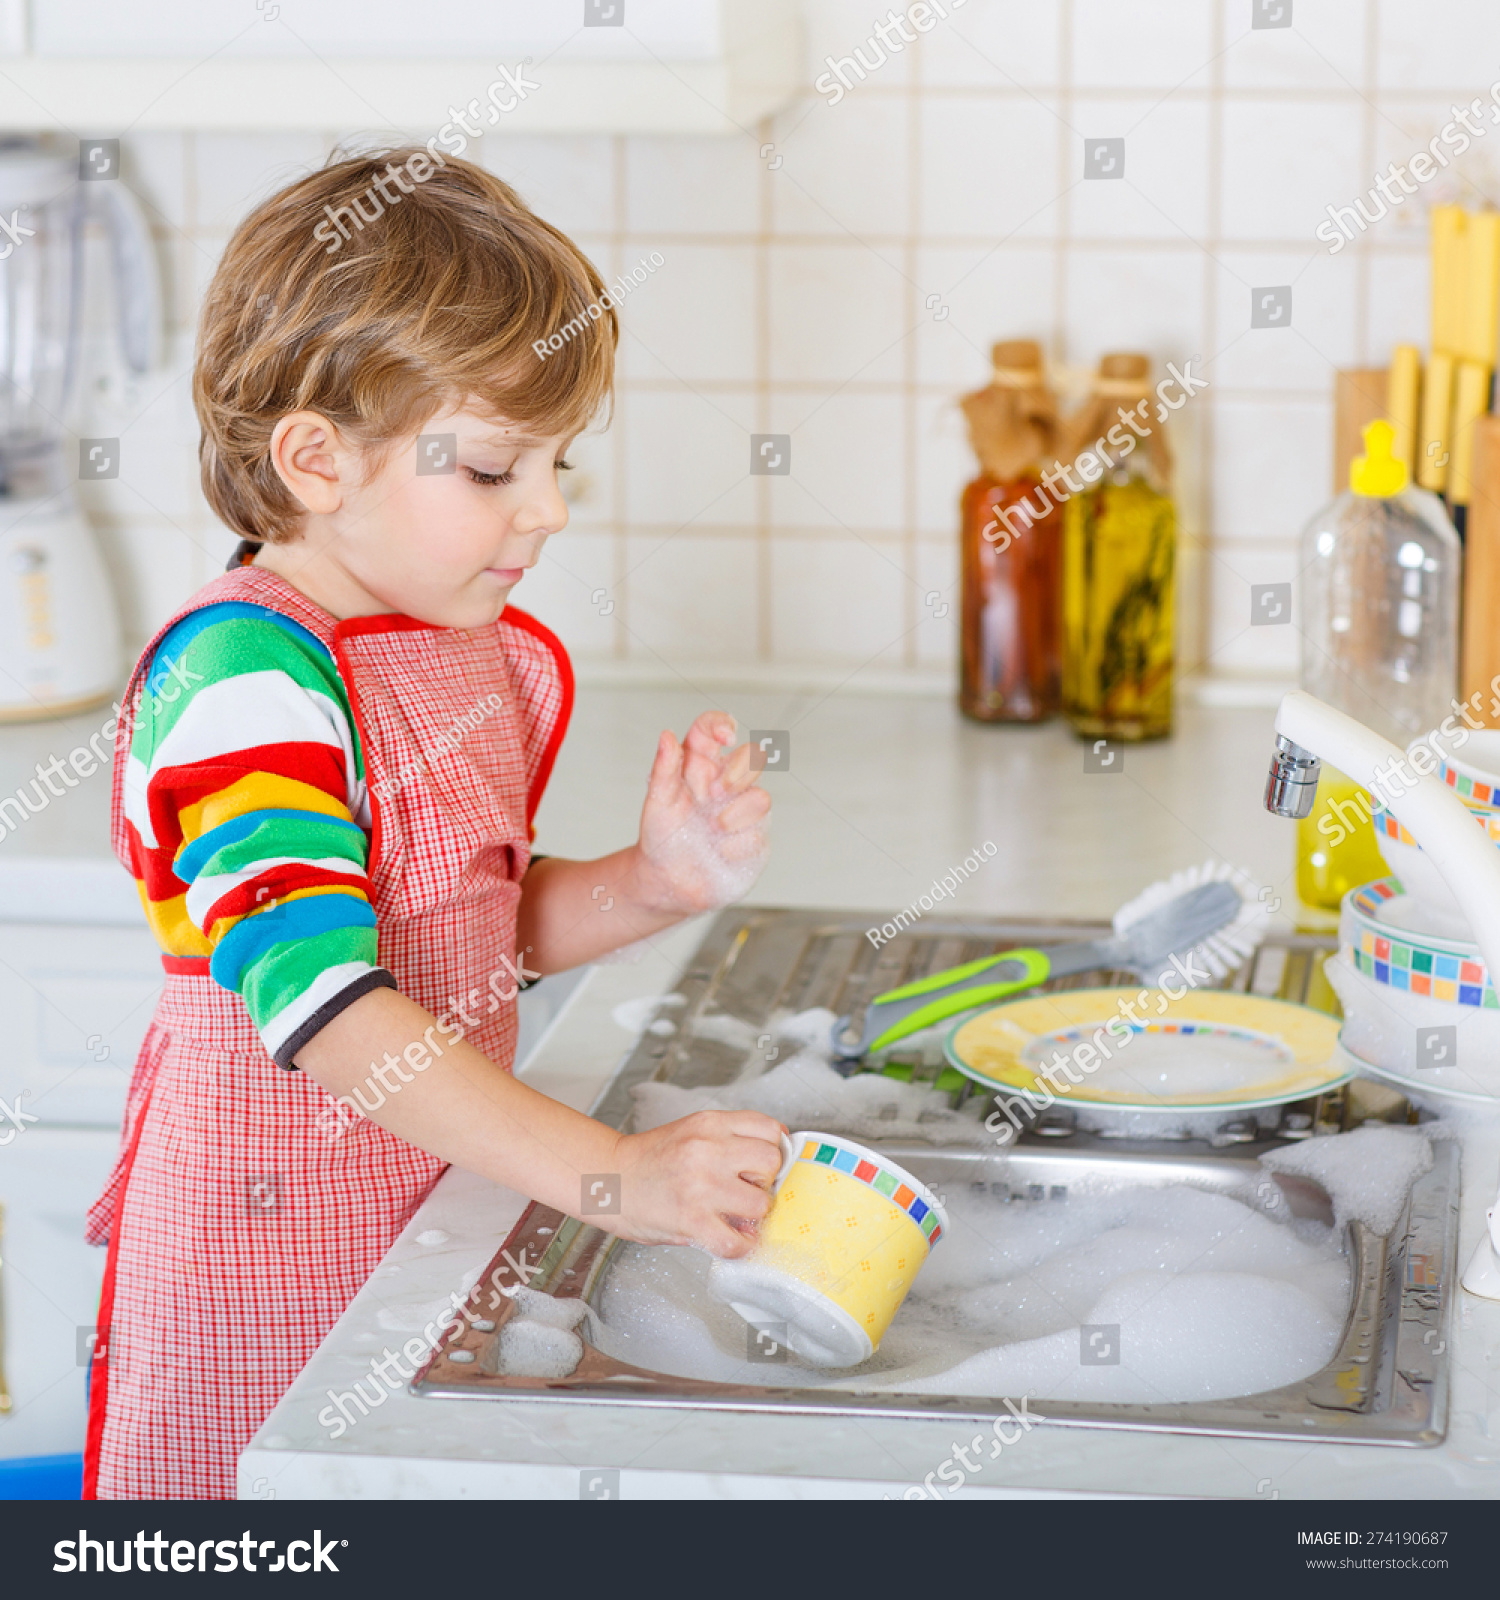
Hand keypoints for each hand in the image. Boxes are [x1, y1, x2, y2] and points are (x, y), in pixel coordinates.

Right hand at [609, 1110, 785, 1256]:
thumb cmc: (650, 1160)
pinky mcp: (691, 1220)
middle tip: (747, 1189)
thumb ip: (729, 1138)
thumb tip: (776, 1154)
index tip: (764, 1165)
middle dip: (764, 1180)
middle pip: (771, 1163)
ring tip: (734, 1214)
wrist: (608, 1179)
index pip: (769, 1129)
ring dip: (752, 1214)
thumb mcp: (691, 1131)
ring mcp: (700, 1186)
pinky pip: (736, 1242)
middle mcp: (707, 1150)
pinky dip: (740, 1246)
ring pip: (761, 1203)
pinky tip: (731, 1239)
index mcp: (709, 1124)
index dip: (773, 1149)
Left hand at [631, 711, 771, 915]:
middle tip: (713, 794)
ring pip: (762, 799)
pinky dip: (733, 847)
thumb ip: (664, 768)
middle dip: (739, 773)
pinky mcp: (755, 842)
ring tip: (712, 829)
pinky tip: (717, 852)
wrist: (667, 880)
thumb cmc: (662, 837)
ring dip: (734, 815)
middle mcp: (727, 785)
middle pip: (754, 757)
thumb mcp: (657, 801)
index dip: (723, 725)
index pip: (714, 730)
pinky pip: (757, 837)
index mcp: (701, 766)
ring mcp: (744, 813)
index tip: (725, 737)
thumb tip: (667, 736)